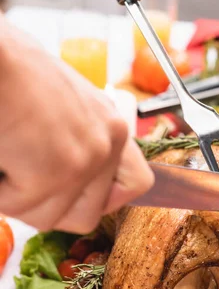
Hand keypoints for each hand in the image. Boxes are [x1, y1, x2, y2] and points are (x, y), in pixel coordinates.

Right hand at [0, 18, 153, 232]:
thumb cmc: (13, 70)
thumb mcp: (64, 102)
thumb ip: (79, 137)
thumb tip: (69, 172)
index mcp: (111, 126)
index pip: (136, 184)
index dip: (103, 199)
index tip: (76, 195)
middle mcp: (107, 144)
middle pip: (87, 216)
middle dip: (50, 206)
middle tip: (24, 177)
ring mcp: (84, 161)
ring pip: (49, 218)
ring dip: (18, 198)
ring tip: (8, 156)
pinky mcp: (54, 174)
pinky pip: (18, 208)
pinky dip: (0, 190)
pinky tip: (1, 157)